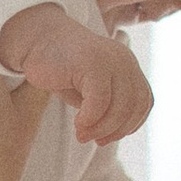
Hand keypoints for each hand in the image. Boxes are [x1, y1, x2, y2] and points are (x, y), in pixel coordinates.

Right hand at [0, 3, 153, 146]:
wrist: (36, 39)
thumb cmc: (62, 69)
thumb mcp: (91, 91)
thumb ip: (108, 107)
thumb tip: (114, 133)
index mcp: (128, 66)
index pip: (144, 102)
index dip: (129, 125)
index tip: (107, 137)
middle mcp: (124, 61)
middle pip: (134, 106)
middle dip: (115, 130)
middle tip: (94, 140)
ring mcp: (111, 59)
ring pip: (120, 106)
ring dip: (101, 128)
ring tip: (82, 134)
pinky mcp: (93, 62)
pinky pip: (100, 100)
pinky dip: (91, 118)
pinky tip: (77, 123)